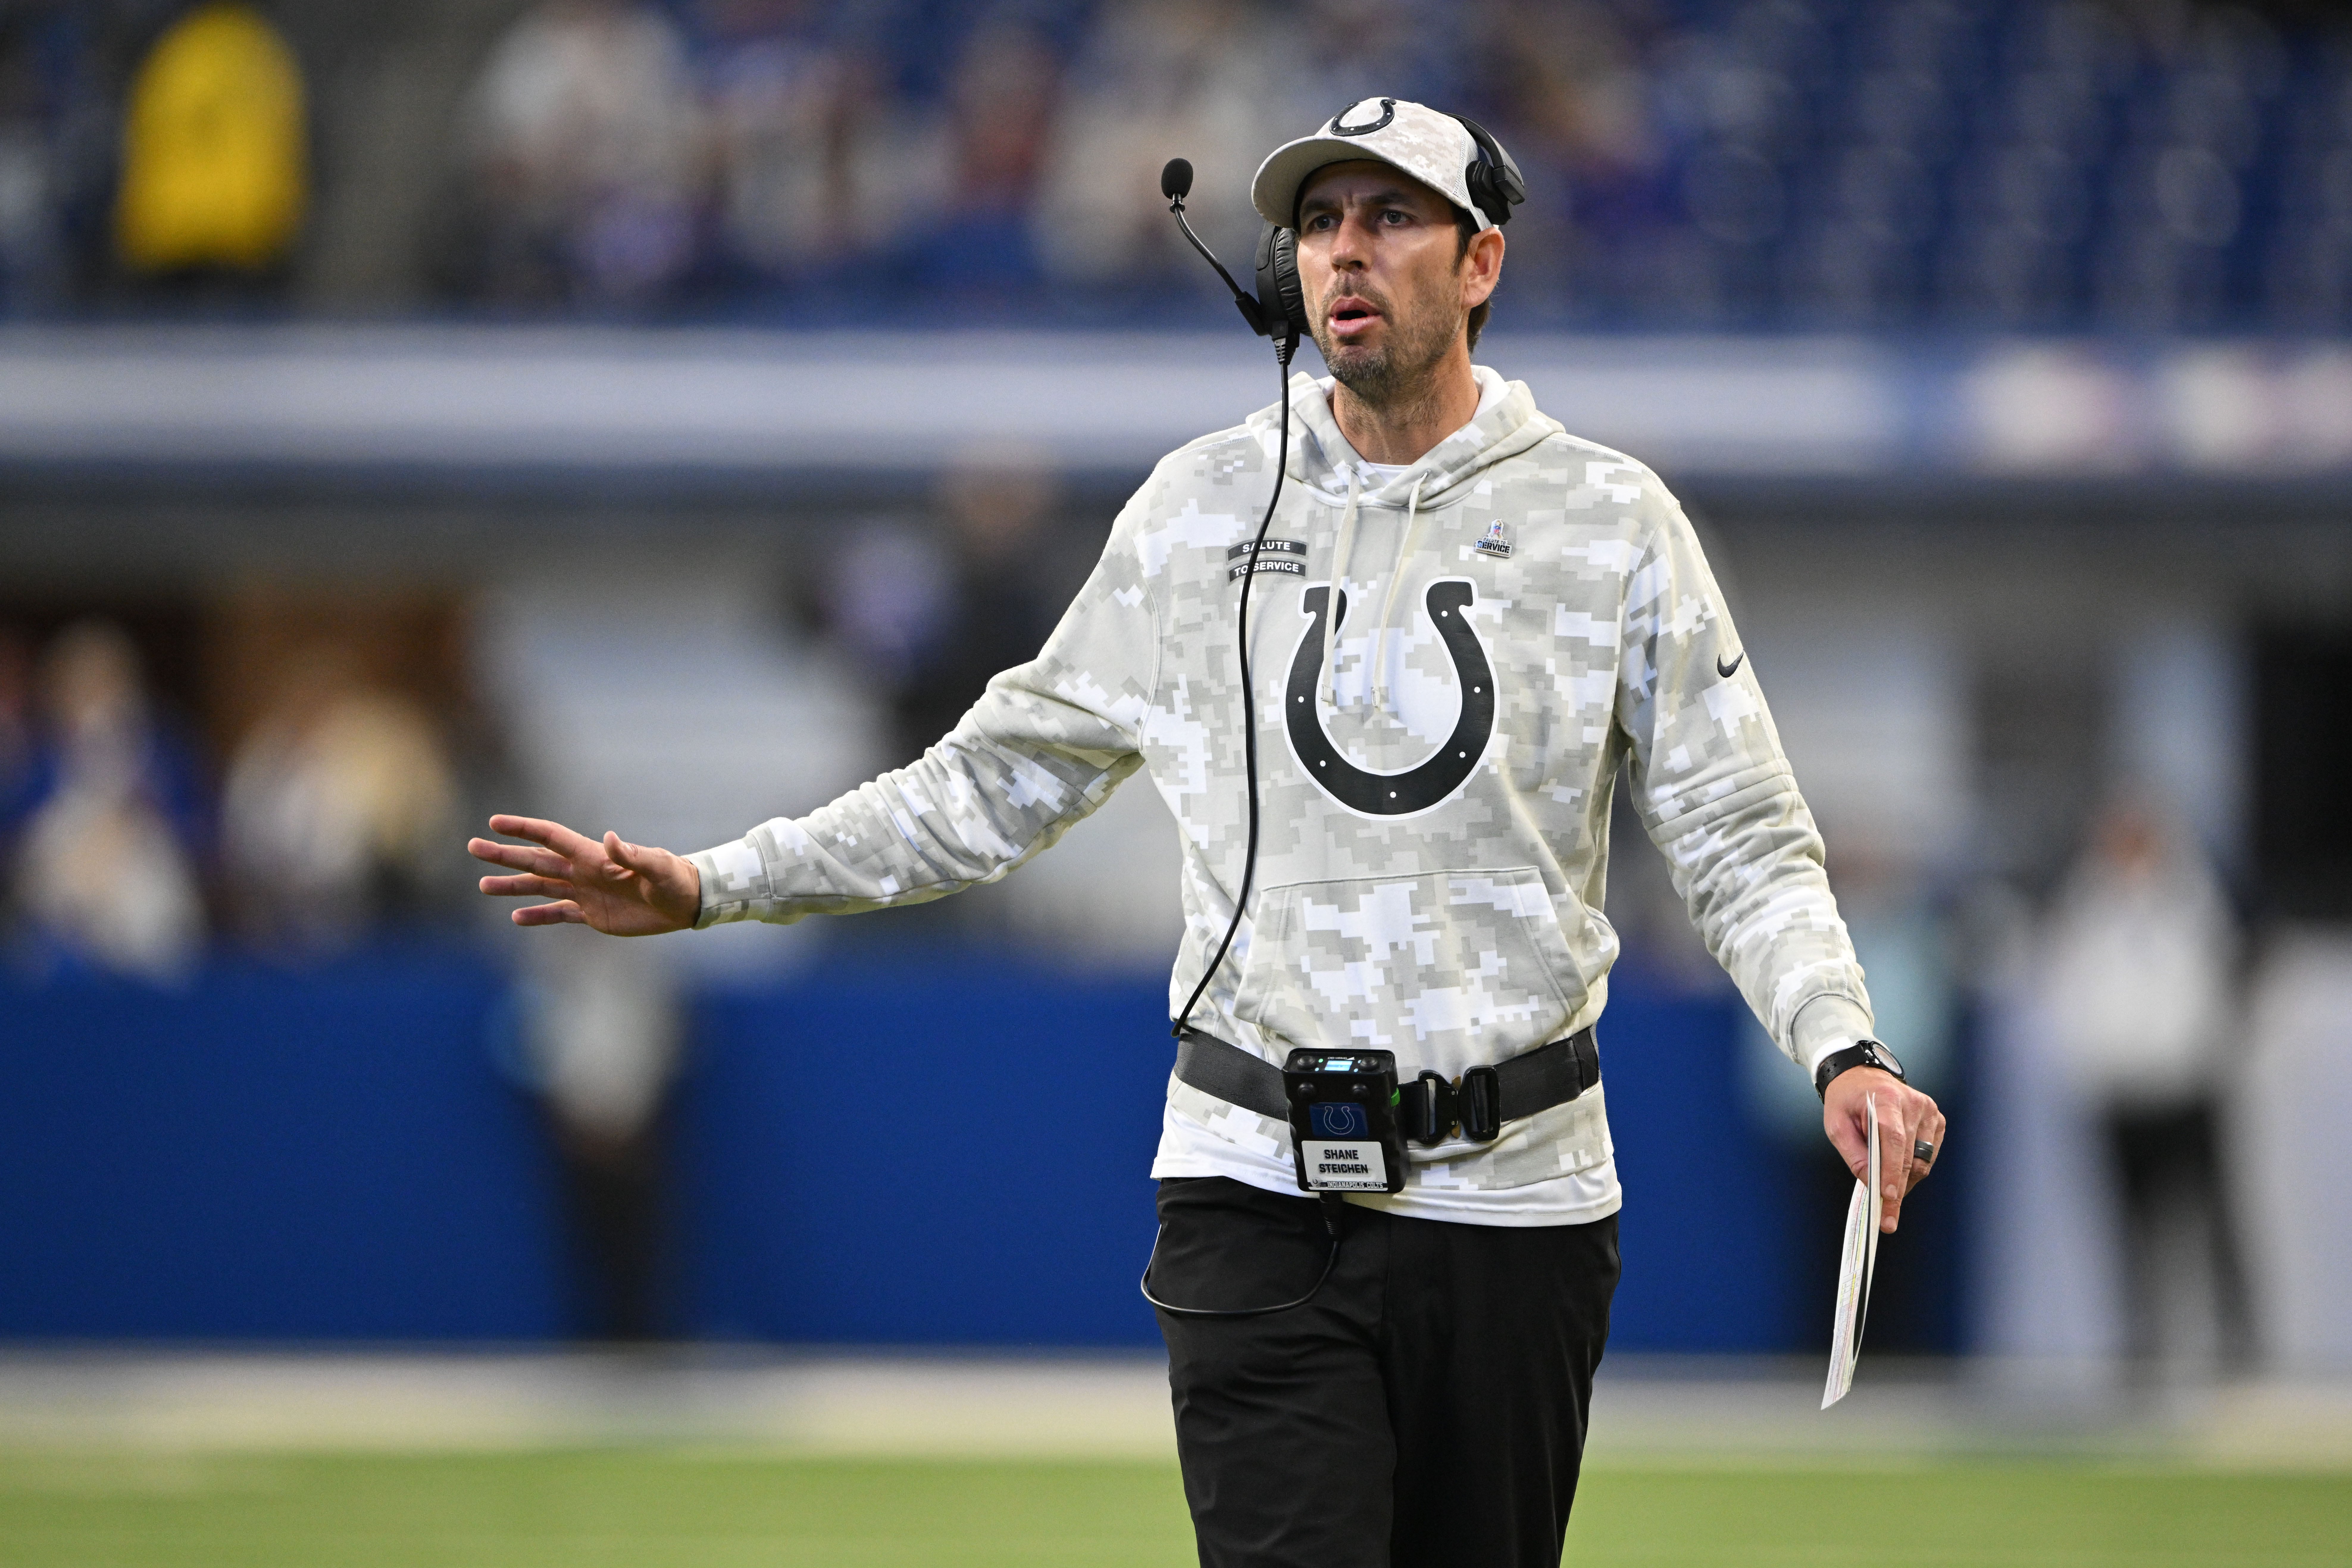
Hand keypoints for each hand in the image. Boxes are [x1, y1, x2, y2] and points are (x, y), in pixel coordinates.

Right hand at [468, 814, 700, 935]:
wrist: (686, 903)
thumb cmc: (675, 879)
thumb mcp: (658, 866)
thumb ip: (632, 855)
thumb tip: (612, 838)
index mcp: (594, 856)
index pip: (552, 837)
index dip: (524, 828)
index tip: (495, 822)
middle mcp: (584, 872)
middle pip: (536, 861)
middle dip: (505, 855)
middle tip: (473, 847)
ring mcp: (585, 893)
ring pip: (540, 887)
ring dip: (513, 886)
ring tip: (483, 885)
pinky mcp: (592, 915)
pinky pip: (559, 914)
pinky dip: (538, 916)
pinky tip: (515, 917)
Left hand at [1821, 1068, 1943, 1233]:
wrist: (1862, 1077)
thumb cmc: (1846, 1101)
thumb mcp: (1836, 1125)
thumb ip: (1853, 1154)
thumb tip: (1871, 1184)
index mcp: (1885, 1099)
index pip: (1893, 1139)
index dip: (1892, 1170)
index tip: (1889, 1197)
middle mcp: (1913, 1103)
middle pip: (1909, 1156)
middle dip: (1897, 1189)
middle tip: (1887, 1217)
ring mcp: (1929, 1111)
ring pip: (1922, 1161)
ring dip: (1905, 1181)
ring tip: (1887, 1189)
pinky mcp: (1937, 1119)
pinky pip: (1929, 1155)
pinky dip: (1914, 1168)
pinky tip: (1898, 1167)